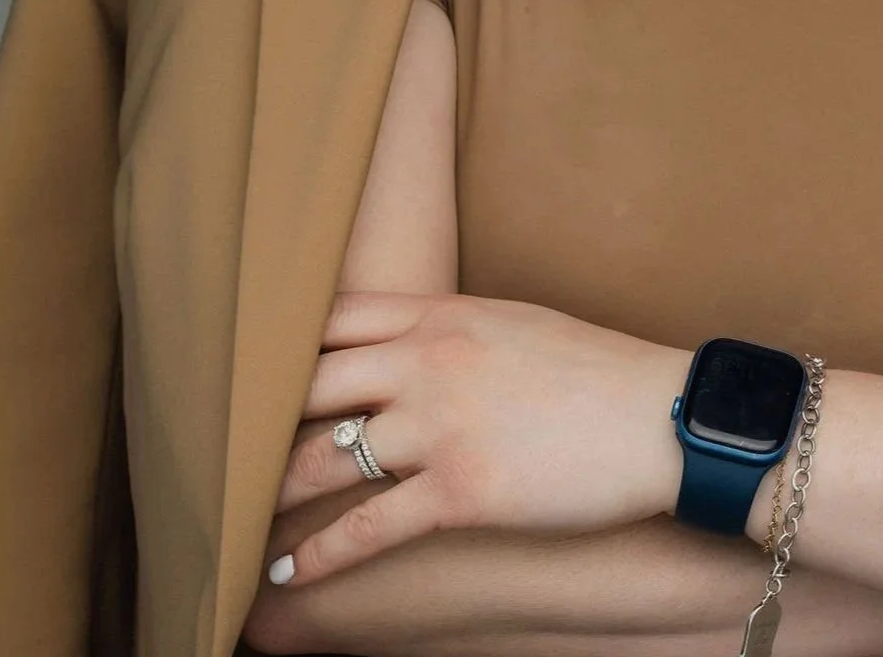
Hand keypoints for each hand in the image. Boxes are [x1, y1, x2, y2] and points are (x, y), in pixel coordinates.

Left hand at [264, 291, 688, 588]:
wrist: (661, 418)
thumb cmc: (597, 370)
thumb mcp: (517, 321)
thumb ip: (455, 328)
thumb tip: (408, 343)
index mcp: (445, 314)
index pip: (337, 319)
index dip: (284, 345)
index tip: (249, 371)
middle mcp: (430, 362)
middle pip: (313, 384)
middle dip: (261, 418)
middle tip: (221, 448)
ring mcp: (441, 426)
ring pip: (324, 457)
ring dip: (274, 490)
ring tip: (238, 515)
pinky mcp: (459, 492)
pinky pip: (367, 527)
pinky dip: (319, 553)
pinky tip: (288, 569)